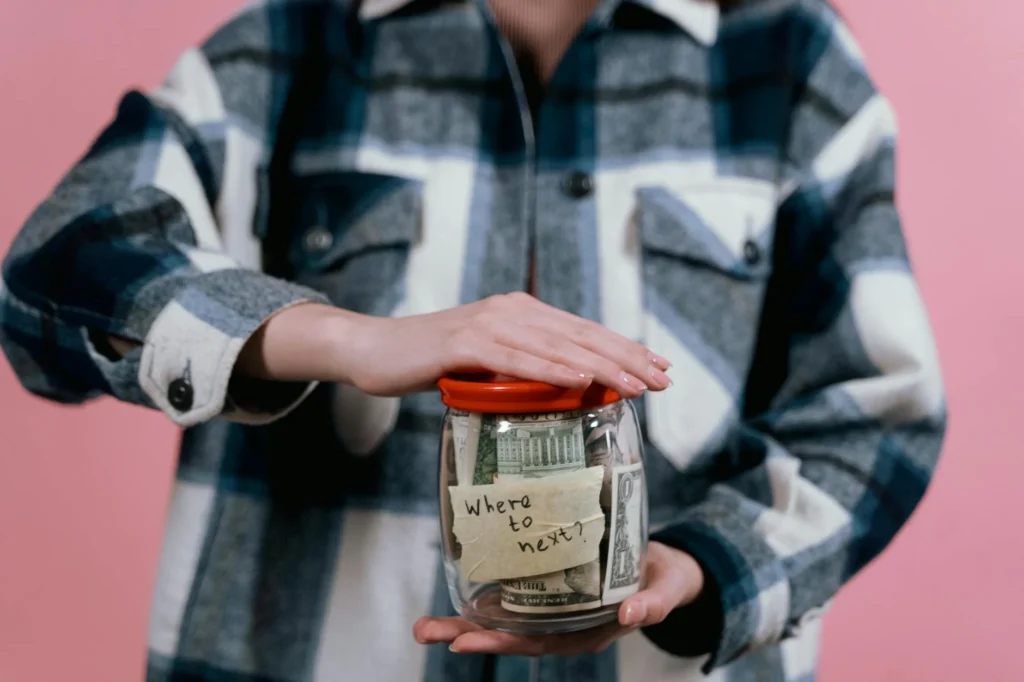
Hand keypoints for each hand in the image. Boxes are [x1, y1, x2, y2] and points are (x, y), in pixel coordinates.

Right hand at [237, 294, 672, 397]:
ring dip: (602, 366)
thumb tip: (567, 390)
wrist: (374, 350)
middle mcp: (512, 310)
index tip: (659, 368)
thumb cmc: (431, 361)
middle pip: (581, 335)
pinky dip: (553, 370)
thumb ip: (523, 370)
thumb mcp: (487, 365)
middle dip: (627, 358)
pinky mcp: (465, 342)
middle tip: (663, 381)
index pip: (584, 331)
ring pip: (558, 346)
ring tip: (637, 384)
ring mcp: (489, 323)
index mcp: (521, 312)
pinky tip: (581, 380)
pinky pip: (518, 359)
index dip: (625, 349)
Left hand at [412, 542, 703, 656]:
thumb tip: (630, 616)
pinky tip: (457, 586)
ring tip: (424, 624)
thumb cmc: (664, 580)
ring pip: (504, 618)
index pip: (537, 642)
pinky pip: (515, 593)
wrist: (665, 566)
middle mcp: (563, 624)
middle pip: (509, 634)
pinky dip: (484, 594)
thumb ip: (652, 604)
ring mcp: (554, 607)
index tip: (465, 641)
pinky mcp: (551, 585)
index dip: (501, 642)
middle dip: (466, 634)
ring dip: (464, 620)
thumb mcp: (665, 591)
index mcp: (586, 631)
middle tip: (424, 631)